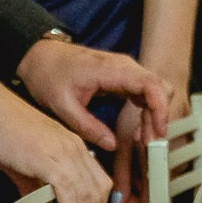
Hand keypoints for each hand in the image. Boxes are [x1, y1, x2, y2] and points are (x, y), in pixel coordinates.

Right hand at [0, 79, 110, 202]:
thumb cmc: (0, 129)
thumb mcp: (22, 168)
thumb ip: (36, 192)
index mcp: (71, 148)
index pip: (96, 184)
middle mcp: (74, 148)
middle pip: (98, 192)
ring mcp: (64, 150)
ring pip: (87, 194)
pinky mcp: (49, 156)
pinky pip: (68, 189)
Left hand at [16, 38, 173, 151]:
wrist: (40, 57)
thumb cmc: (49, 75)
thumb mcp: (63, 106)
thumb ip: (88, 127)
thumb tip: (111, 145)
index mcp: (112, 70)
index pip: (150, 84)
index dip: (160, 108)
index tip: (159, 130)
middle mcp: (125, 67)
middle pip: (159, 88)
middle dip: (160, 116)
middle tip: (152, 142)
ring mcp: (126, 70)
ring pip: (155, 90)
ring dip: (155, 114)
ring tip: (146, 139)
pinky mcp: (123, 77)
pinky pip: (145, 92)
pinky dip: (148, 110)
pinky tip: (140, 127)